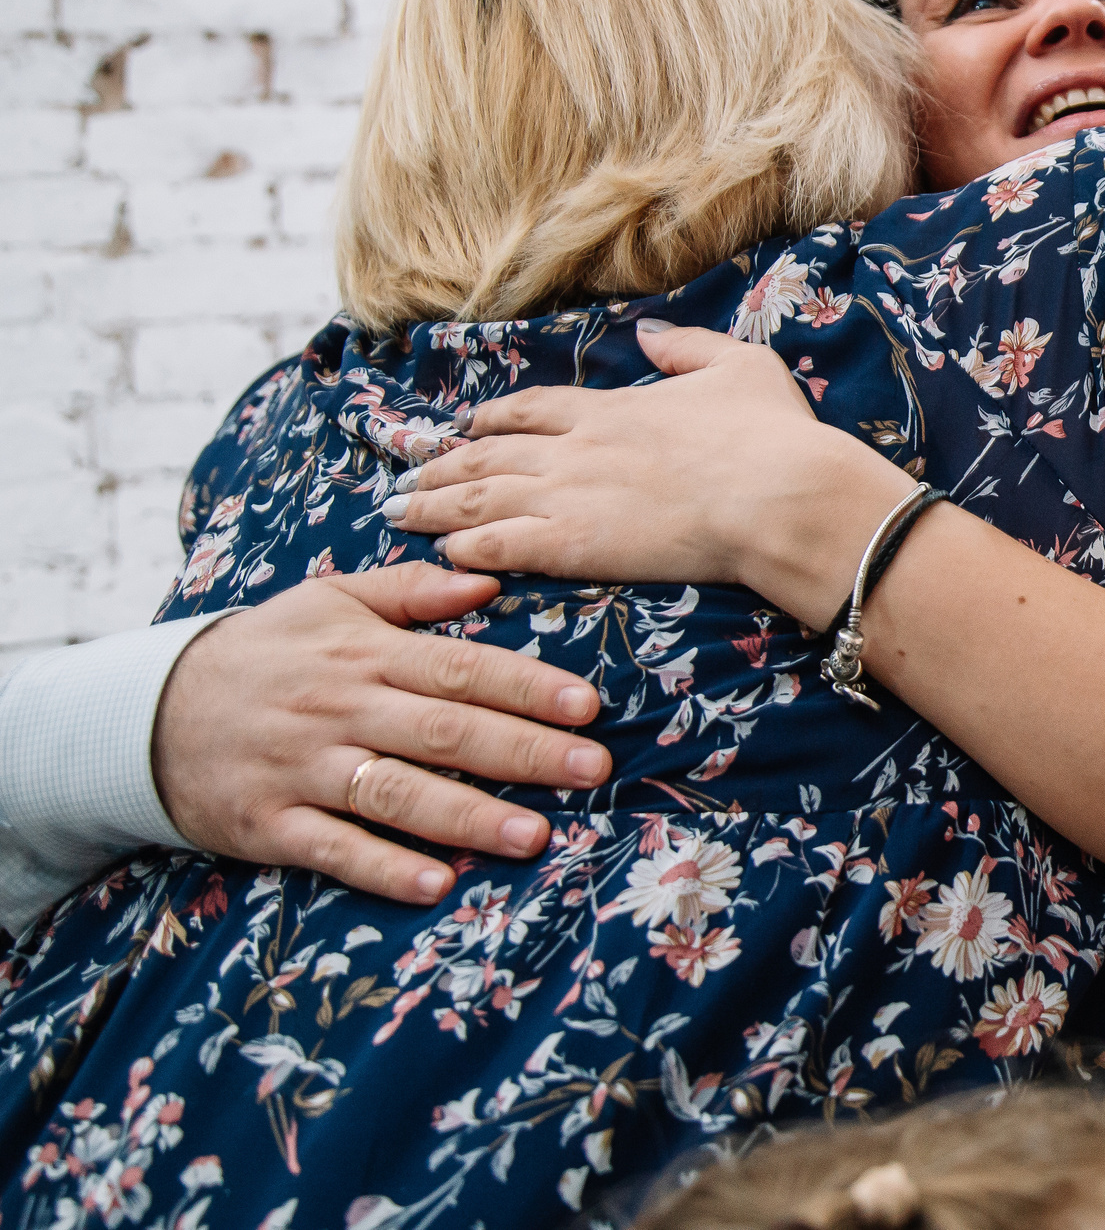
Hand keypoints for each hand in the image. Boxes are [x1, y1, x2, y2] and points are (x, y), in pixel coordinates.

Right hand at [153, 564, 610, 902]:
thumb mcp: (328, 601)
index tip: (586, 705)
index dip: (526, 686)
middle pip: (443, 731)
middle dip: (523, 751)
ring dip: (469, 817)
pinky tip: (435, 884)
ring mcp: (304, 769)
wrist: (150, 711)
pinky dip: (384, 867)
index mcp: (363, 652)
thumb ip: (411, 590)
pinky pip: (334, 849)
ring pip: (397, 793)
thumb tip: (489, 581)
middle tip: (592, 769)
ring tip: (535, 836)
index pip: (460, 668)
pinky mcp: (270, 823)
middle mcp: (340, 708)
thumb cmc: (264, 651)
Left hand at [391, 322, 904, 628]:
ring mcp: (569, 496)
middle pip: (487, 455)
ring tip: (398, 511)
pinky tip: (442, 550)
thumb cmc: (771, 435)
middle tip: (406, 475)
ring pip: (479, 498)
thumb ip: (687, 348)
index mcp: (611, 407)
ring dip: (433, 504)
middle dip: (442, 465)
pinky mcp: (574, 545)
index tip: (464, 426)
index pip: (531, 408)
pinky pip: (500, 544)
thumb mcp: (740, 367)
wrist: (778, 496)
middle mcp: (575, 448)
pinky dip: (465, 545)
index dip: (491, 419)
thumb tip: (648, 334)